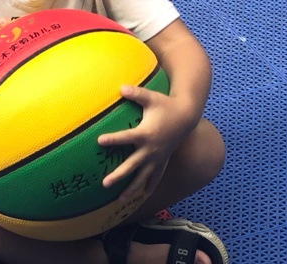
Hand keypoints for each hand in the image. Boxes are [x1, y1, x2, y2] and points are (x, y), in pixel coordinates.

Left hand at [95, 85, 191, 207]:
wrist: (186, 116)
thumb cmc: (166, 105)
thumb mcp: (151, 97)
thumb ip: (136, 93)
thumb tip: (120, 87)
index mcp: (145, 133)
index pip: (126, 138)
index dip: (113, 139)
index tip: (99, 141)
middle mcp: (151, 149)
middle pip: (132, 165)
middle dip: (119, 175)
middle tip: (104, 184)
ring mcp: (157, 157)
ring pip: (143, 177)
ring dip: (132, 189)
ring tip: (119, 200)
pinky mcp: (162, 160)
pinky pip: (155, 177)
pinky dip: (148, 186)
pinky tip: (142, 196)